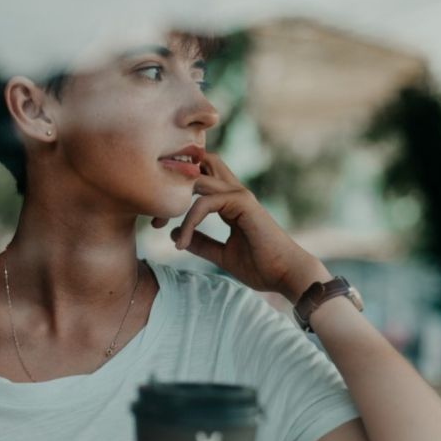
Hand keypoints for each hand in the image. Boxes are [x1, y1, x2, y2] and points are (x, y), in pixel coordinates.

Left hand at [152, 152, 329, 301]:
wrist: (287, 276)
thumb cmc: (261, 268)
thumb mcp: (222, 255)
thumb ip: (202, 242)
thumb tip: (176, 233)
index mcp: (231, 203)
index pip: (199, 180)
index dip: (175, 194)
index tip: (158, 224)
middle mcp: (235, 193)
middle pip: (199, 165)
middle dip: (171, 183)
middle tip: (154, 218)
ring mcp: (240, 195)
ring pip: (197, 179)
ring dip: (173, 202)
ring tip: (159, 227)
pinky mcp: (243, 202)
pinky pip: (205, 202)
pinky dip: (190, 221)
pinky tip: (183, 244)